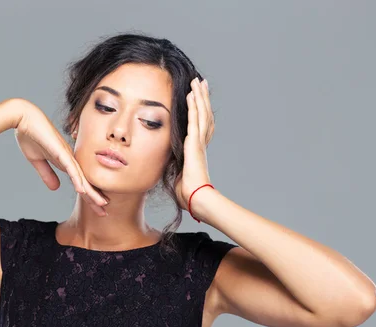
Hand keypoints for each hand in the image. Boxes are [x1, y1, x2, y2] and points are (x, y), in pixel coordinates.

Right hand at [13, 99, 108, 215]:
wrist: (23, 118)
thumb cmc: (30, 136)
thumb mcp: (38, 161)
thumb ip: (47, 174)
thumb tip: (56, 188)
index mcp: (65, 162)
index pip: (80, 182)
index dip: (89, 196)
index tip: (97, 208)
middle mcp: (70, 159)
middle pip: (85, 182)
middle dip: (95, 198)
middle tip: (104, 213)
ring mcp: (66, 155)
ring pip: (81, 177)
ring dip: (91, 192)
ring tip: (101, 205)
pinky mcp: (59, 151)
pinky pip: (70, 168)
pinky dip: (77, 179)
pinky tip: (83, 190)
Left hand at [174, 78, 214, 211]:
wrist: (195, 197)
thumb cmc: (187, 193)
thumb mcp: (178, 177)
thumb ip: (176, 170)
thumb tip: (171, 174)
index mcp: (196, 150)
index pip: (201, 125)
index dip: (201, 111)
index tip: (198, 99)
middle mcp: (200, 142)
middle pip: (204, 114)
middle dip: (202, 98)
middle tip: (200, 82)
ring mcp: (199, 141)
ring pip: (201, 113)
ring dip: (199, 96)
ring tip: (197, 81)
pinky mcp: (194, 142)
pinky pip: (194, 119)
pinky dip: (193, 105)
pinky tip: (191, 93)